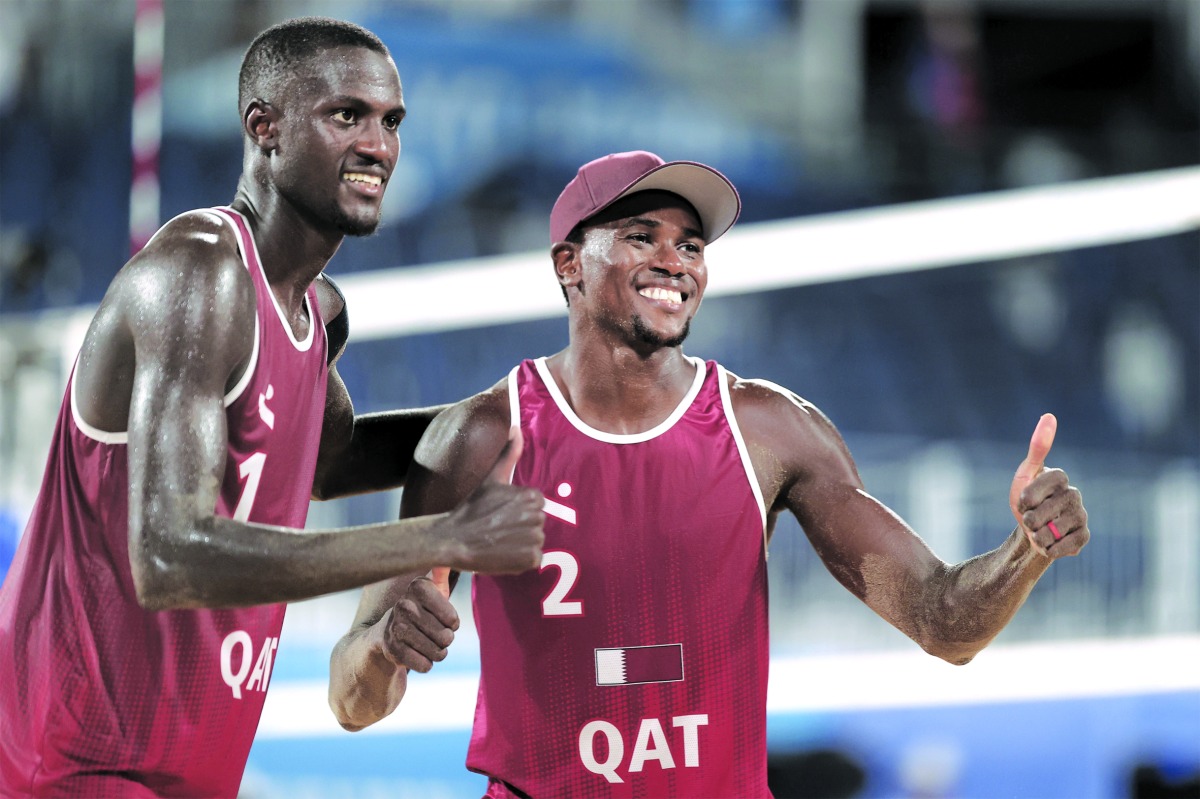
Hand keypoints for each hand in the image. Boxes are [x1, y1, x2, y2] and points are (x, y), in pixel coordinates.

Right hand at [374, 576, 459, 672]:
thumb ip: (444, 572)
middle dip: (445, 641)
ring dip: (437, 653)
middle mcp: (404, 604)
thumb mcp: (433, 589)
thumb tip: (453, 550)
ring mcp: (395, 626)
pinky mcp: (391, 649)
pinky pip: (425, 665)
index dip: (452, 624)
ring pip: (437, 653)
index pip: (452, 619)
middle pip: (446, 637)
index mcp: (418, 587)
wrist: (385, 635)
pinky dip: (426, 664)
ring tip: (426, 644)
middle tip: (434, 635)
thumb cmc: (420, 611)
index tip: (443, 619)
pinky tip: (416, 654)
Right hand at [439, 426, 544, 574]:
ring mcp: (533, 538)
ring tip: (500, 540)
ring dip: (521, 543)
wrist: (454, 538)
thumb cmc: (472, 508)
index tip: (501, 513)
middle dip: (521, 526)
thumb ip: (509, 453)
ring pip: (536, 540)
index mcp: (531, 496)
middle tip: (498, 527)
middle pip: (537, 522)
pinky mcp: (529, 559)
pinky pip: (534, 559)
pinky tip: (503, 553)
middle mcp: (536, 516)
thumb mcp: (492, 478)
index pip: (537, 504)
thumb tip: (516, 427)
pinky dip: (520, 560)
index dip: (519, 510)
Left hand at [1009, 413, 1089, 556]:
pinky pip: (1061, 547)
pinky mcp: (1084, 537)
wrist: (1032, 531)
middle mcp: (1075, 494)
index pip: (1031, 492)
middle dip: (1026, 521)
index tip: (1024, 499)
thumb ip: (1038, 447)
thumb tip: (1050, 415)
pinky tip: (1050, 542)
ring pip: (1048, 533)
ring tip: (1040, 530)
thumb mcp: (1025, 473)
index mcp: (1060, 476)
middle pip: (1037, 515)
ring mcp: (1082, 516)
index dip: (1022, 500)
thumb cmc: (1027, 499)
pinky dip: (1048, 549)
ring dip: (1036, 536)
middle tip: (1031, 517)